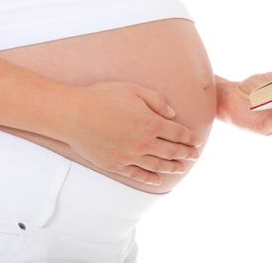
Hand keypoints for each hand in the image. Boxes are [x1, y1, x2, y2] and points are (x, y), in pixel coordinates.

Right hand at [61, 81, 201, 185]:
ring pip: (157, 165)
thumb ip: (157, 101)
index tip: (197, 141)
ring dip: (172, 167)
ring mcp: (130, 156)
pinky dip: (150, 179)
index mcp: (151, 123)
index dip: (189, 138)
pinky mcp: (116, 165)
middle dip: (186, 154)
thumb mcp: (134, 90)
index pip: (177, 133)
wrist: (74, 114)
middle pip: (171, 151)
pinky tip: (158, 181)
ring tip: (182, 168)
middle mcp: (144, 143)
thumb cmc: (103, 97)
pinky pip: (138, 175)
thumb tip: (173, 114)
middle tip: (195, 156)